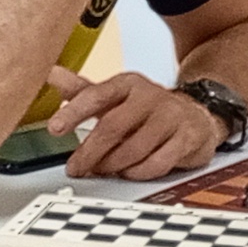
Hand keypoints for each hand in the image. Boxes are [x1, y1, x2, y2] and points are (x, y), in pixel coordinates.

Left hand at [44, 67, 225, 180]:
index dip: (73, 112)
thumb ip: (82, 90)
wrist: (196, 113)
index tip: (55, 128)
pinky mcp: (187, 138)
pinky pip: (158, 162)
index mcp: (127, 84)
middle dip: (90, 151)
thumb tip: (50, 73)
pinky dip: (139, 172)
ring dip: (113, 164)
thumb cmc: (147, 108)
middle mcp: (149, 96)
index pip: (96, 95)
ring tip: (101, 170)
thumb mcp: (114, 95)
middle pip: (113, 126)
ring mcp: (170, 117)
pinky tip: (129, 173)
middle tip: (75, 167)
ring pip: (135, 147)